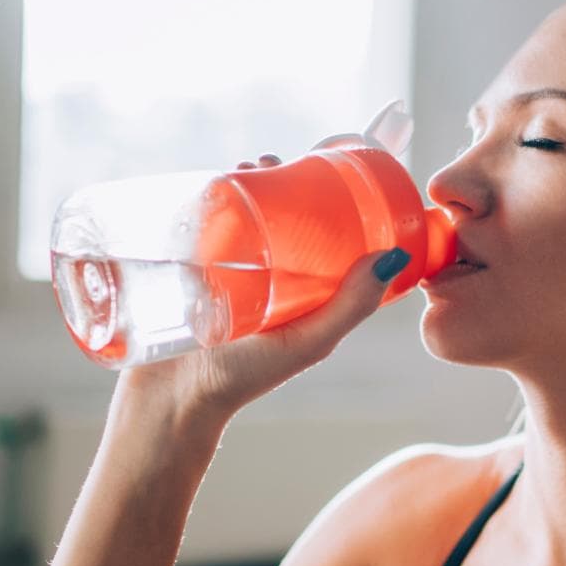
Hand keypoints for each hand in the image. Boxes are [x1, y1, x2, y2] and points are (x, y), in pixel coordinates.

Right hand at [116, 153, 412, 424]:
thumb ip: (350, 308)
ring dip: (235, 183)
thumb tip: (394, 257)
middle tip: (264, 163)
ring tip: (236, 168)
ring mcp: (220, 273)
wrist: (170, 401)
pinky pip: (193, 228)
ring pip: (232, 214)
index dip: (317, 196)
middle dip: (270, 180)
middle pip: (270, 214)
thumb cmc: (242, 379)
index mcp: (298, 290)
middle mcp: (261, 278)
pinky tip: (199, 182)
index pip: (314, 231)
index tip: (317, 166)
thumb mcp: (306, 341)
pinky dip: (198, 201)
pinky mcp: (182, 273)